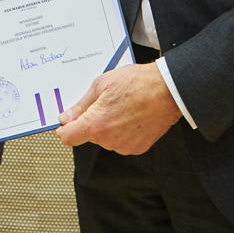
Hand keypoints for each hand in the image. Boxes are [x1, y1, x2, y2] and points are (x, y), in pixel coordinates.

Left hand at [56, 64, 180, 154]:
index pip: (68, 137)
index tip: (67, 122)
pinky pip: (121, 141)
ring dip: (109, 126)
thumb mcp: (102, 84)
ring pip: (106, 138)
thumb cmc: (138, 84)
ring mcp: (124, 146)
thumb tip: (66, 117)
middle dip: (93, 120)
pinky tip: (132, 116)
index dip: (65, 129)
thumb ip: (81, 105)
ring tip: (123, 107)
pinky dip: (123, 131)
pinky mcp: (138, 148)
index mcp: (96, 124)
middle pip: (90, 135)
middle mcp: (109, 140)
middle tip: (107, 102)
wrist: (168, 91)